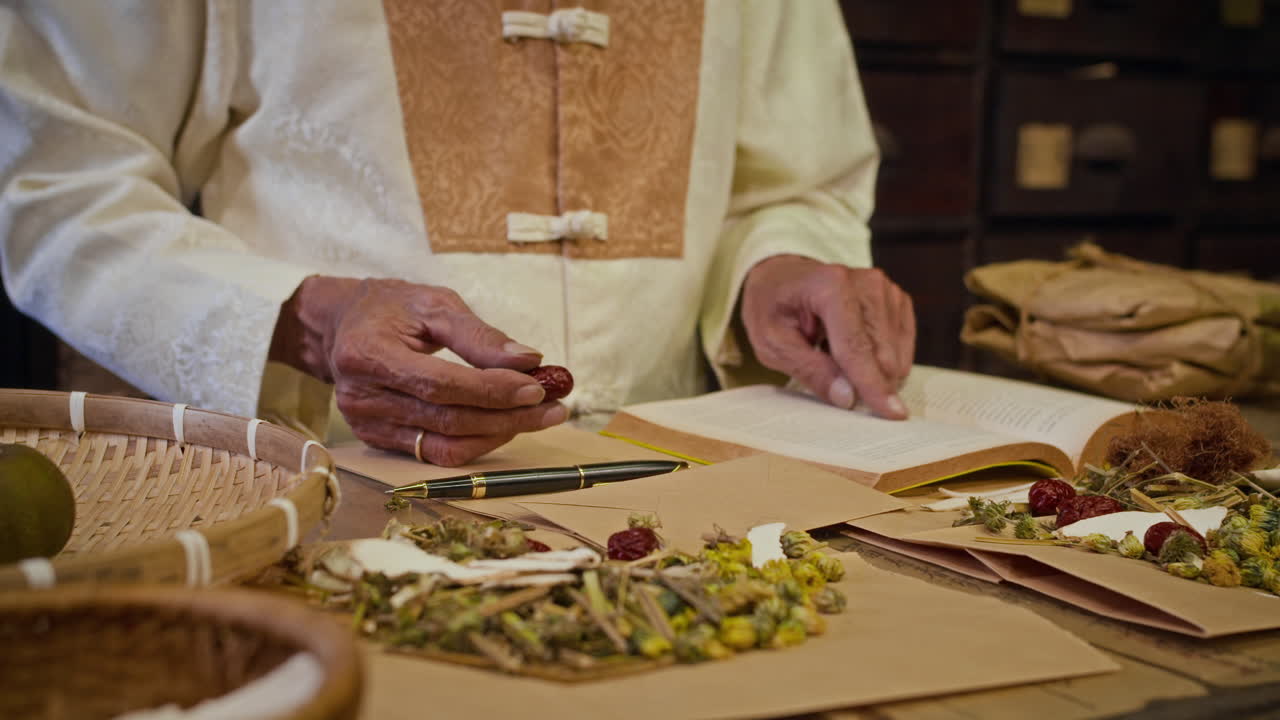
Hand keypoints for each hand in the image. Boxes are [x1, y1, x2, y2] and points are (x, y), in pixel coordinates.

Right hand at [270, 276, 566, 464]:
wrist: (341, 326)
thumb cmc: (391, 308)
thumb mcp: (434, 304)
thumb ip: (479, 334)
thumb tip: (528, 360)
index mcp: (368, 354)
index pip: (440, 384)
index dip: (491, 390)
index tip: (537, 387)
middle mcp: (361, 396)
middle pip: (447, 420)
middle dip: (508, 416)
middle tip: (554, 406)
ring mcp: (366, 425)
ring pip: (445, 446)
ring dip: (499, 434)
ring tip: (539, 416)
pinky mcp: (377, 441)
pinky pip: (435, 453)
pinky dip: (477, 442)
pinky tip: (505, 424)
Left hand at [741, 255, 914, 418]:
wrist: (783, 278)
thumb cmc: (773, 308)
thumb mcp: (773, 344)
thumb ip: (810, 370)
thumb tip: (847, 398)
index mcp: (830, 286)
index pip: (856, 346)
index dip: (872, 384)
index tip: (892, 414)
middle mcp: (866, 283)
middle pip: (882, 354)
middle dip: (864, 381)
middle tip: (826, 371)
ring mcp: (886, 290)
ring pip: (895, 355)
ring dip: (868, 368)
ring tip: (832, 349)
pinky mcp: (897, 300)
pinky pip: (902, 348)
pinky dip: (879, 359)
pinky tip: (853, 348)